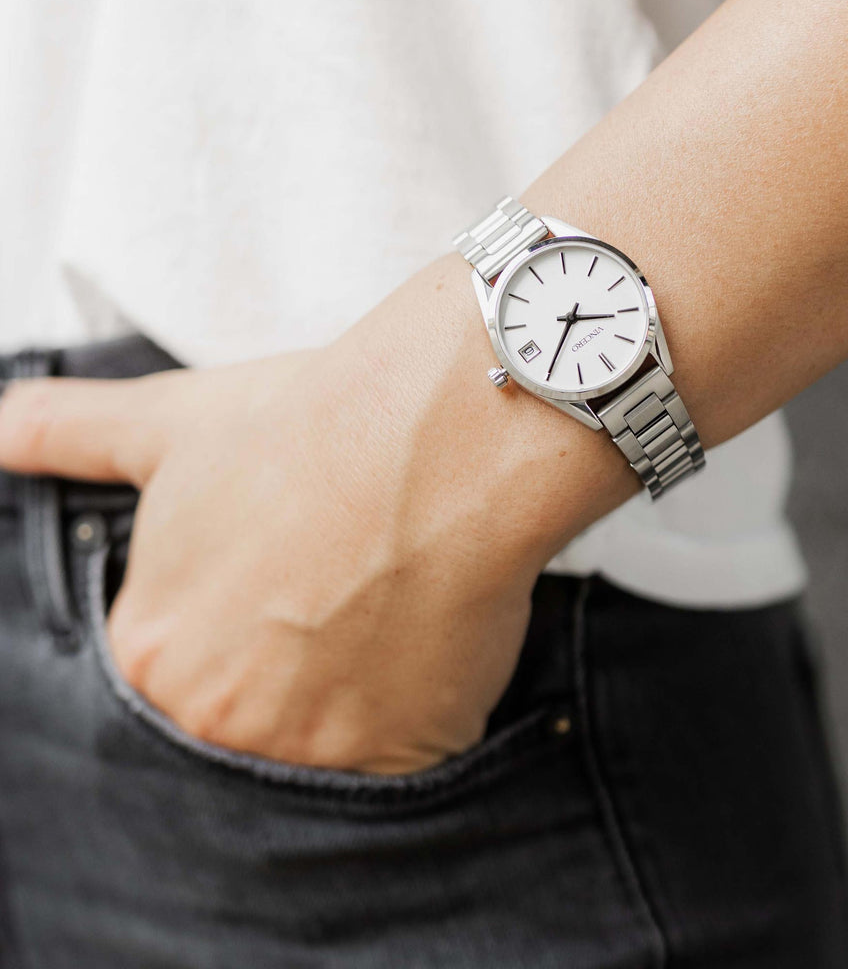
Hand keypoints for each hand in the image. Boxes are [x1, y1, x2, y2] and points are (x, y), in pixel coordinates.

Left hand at [0, 258, 627, 772]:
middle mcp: (209, 716)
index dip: (248, 619)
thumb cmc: (308, 424)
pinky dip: (419, 710)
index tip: (293, 581)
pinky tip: (432, 634)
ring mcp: (304, 748)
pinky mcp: (395, 759)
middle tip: (347, 590)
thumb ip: (69, 434)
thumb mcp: (172, 423)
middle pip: (253, 714)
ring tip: (391, 603)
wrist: (440, 435)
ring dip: (359, 689)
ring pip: (327, 744)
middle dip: (298, 662)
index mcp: (150, 648)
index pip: (186, 670)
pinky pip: (401, 762)